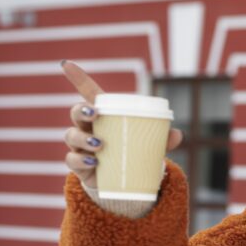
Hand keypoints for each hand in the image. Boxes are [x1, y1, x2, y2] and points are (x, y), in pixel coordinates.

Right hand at [61, 61, 182, 188]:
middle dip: (82, 110)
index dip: (77, 78)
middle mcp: (87, 127)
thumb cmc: (134, 153)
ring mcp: (80, 146)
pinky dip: (81, 160)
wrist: (123, 181)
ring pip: (72, 135)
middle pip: (76, 112)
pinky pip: (72, 160)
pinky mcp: (79, 165)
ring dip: (83, 137)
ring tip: (100, 144)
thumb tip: (178, 134)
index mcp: (103, 115)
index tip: (66, 63)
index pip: (87, 93)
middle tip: (95, 114)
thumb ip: (162, 138)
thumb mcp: (149, 143)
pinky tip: (94, 161)